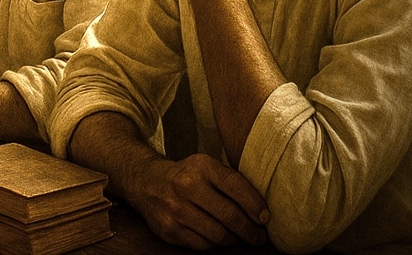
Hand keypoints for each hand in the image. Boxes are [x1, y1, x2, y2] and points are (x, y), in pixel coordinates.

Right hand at [131, 154, 269, 248]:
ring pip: (218, 234)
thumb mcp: (206, 167)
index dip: (255, 205)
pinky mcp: (169, 229)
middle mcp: (186, 186)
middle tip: (259, 236)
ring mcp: (175, 209)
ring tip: (242, 239)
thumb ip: (231, 182)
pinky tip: (221, 239)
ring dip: (235, 240)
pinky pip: (203, 245)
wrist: (146, 182)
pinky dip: (216, 245)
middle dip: (250, 230)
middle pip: (229, 215)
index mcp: (201, 166)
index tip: (265, 218)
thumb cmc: (187, 176)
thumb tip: (262, 212)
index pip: (236, 186)